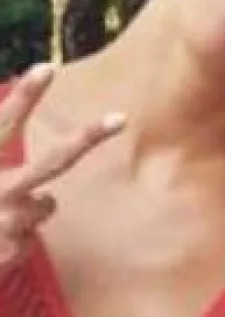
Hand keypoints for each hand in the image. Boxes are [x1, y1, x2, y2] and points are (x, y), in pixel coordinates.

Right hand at [0, 64, 123, 276]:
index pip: (4, 123)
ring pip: (46, 205)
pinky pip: (31, 236)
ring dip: (27, 212)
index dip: (26, 96)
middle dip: (87, 137)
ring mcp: (9, 220)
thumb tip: (42, 181)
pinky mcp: (16, 249)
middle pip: (54, 161)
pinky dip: (16, 240)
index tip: (49, 68)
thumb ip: (1, 162)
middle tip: (121, 117)